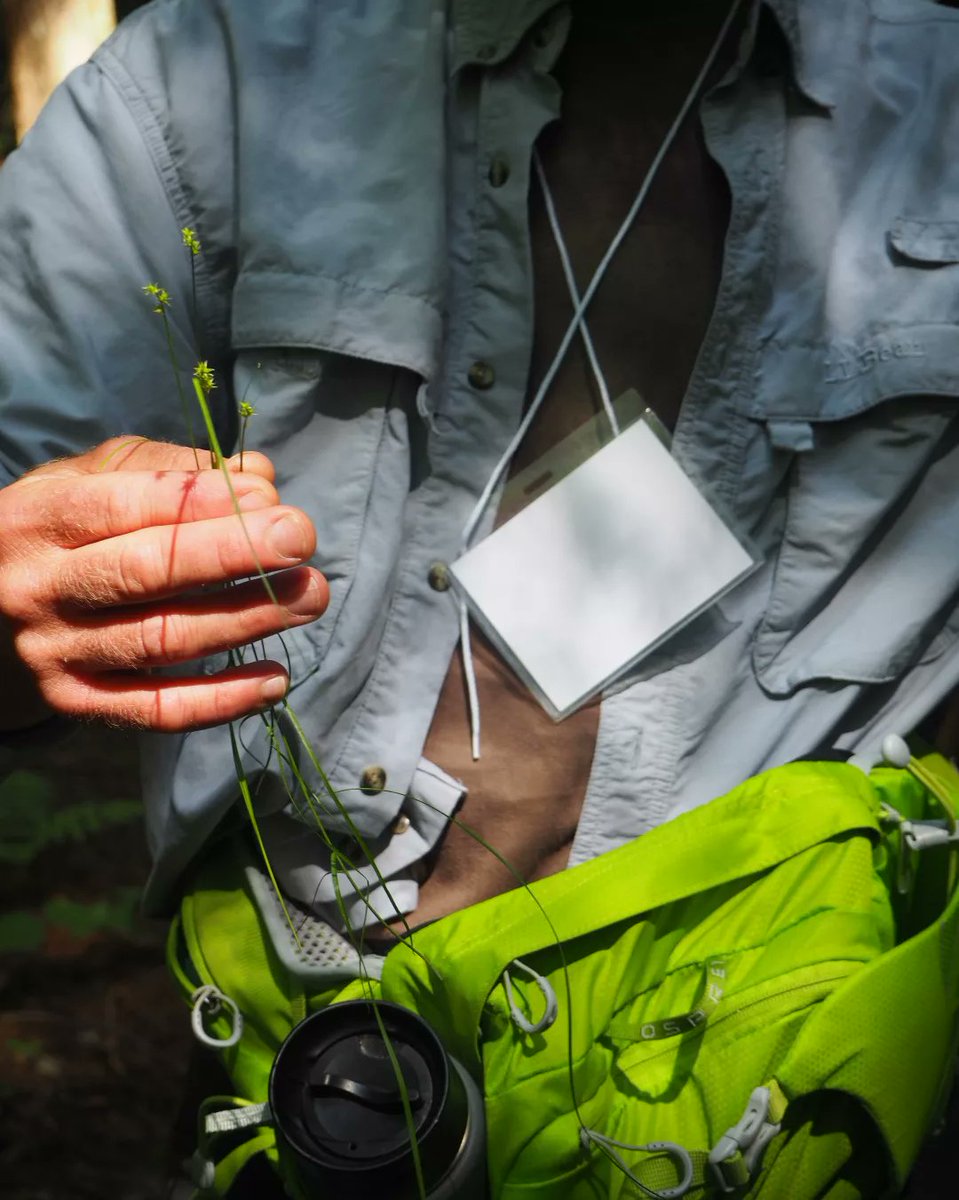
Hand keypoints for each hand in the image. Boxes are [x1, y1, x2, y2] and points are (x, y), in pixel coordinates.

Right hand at [0, 438, 328, 731]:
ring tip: (310, 596)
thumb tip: (257, 478)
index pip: (122, 506)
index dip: (199, 503)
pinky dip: (220, 700)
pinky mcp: (76, 702)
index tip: (269, 497)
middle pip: (145, 571)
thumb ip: (173, 471)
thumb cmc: (64, 529)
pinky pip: (156, 709)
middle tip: (302, 540)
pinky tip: (275, 680)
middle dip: (232, 553)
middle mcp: (39, 588)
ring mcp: (54, 651)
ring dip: (245, 619)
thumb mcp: (92, 478)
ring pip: (161, 639)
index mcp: (39, 518)